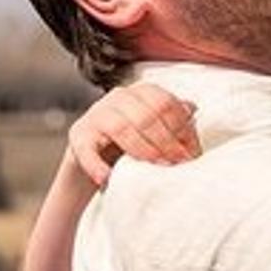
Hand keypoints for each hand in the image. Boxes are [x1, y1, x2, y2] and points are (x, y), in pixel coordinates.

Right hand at [69, 84, 199, 185]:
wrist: (95, 160)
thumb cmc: (133, 142)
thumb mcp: (154, 128)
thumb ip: (172, 118)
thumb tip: (192, 108)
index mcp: (141, 92)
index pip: (165, 103)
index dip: (182, 128)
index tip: (192, 151)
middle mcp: (118, 97)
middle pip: (146, 115)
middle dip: (166, 141)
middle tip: (177, 163)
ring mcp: (96, 114)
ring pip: (121, 127)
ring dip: (142, 150)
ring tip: (156, 168)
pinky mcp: (78, 135)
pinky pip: (87, 149)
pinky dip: (98, 165)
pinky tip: (109, 178)